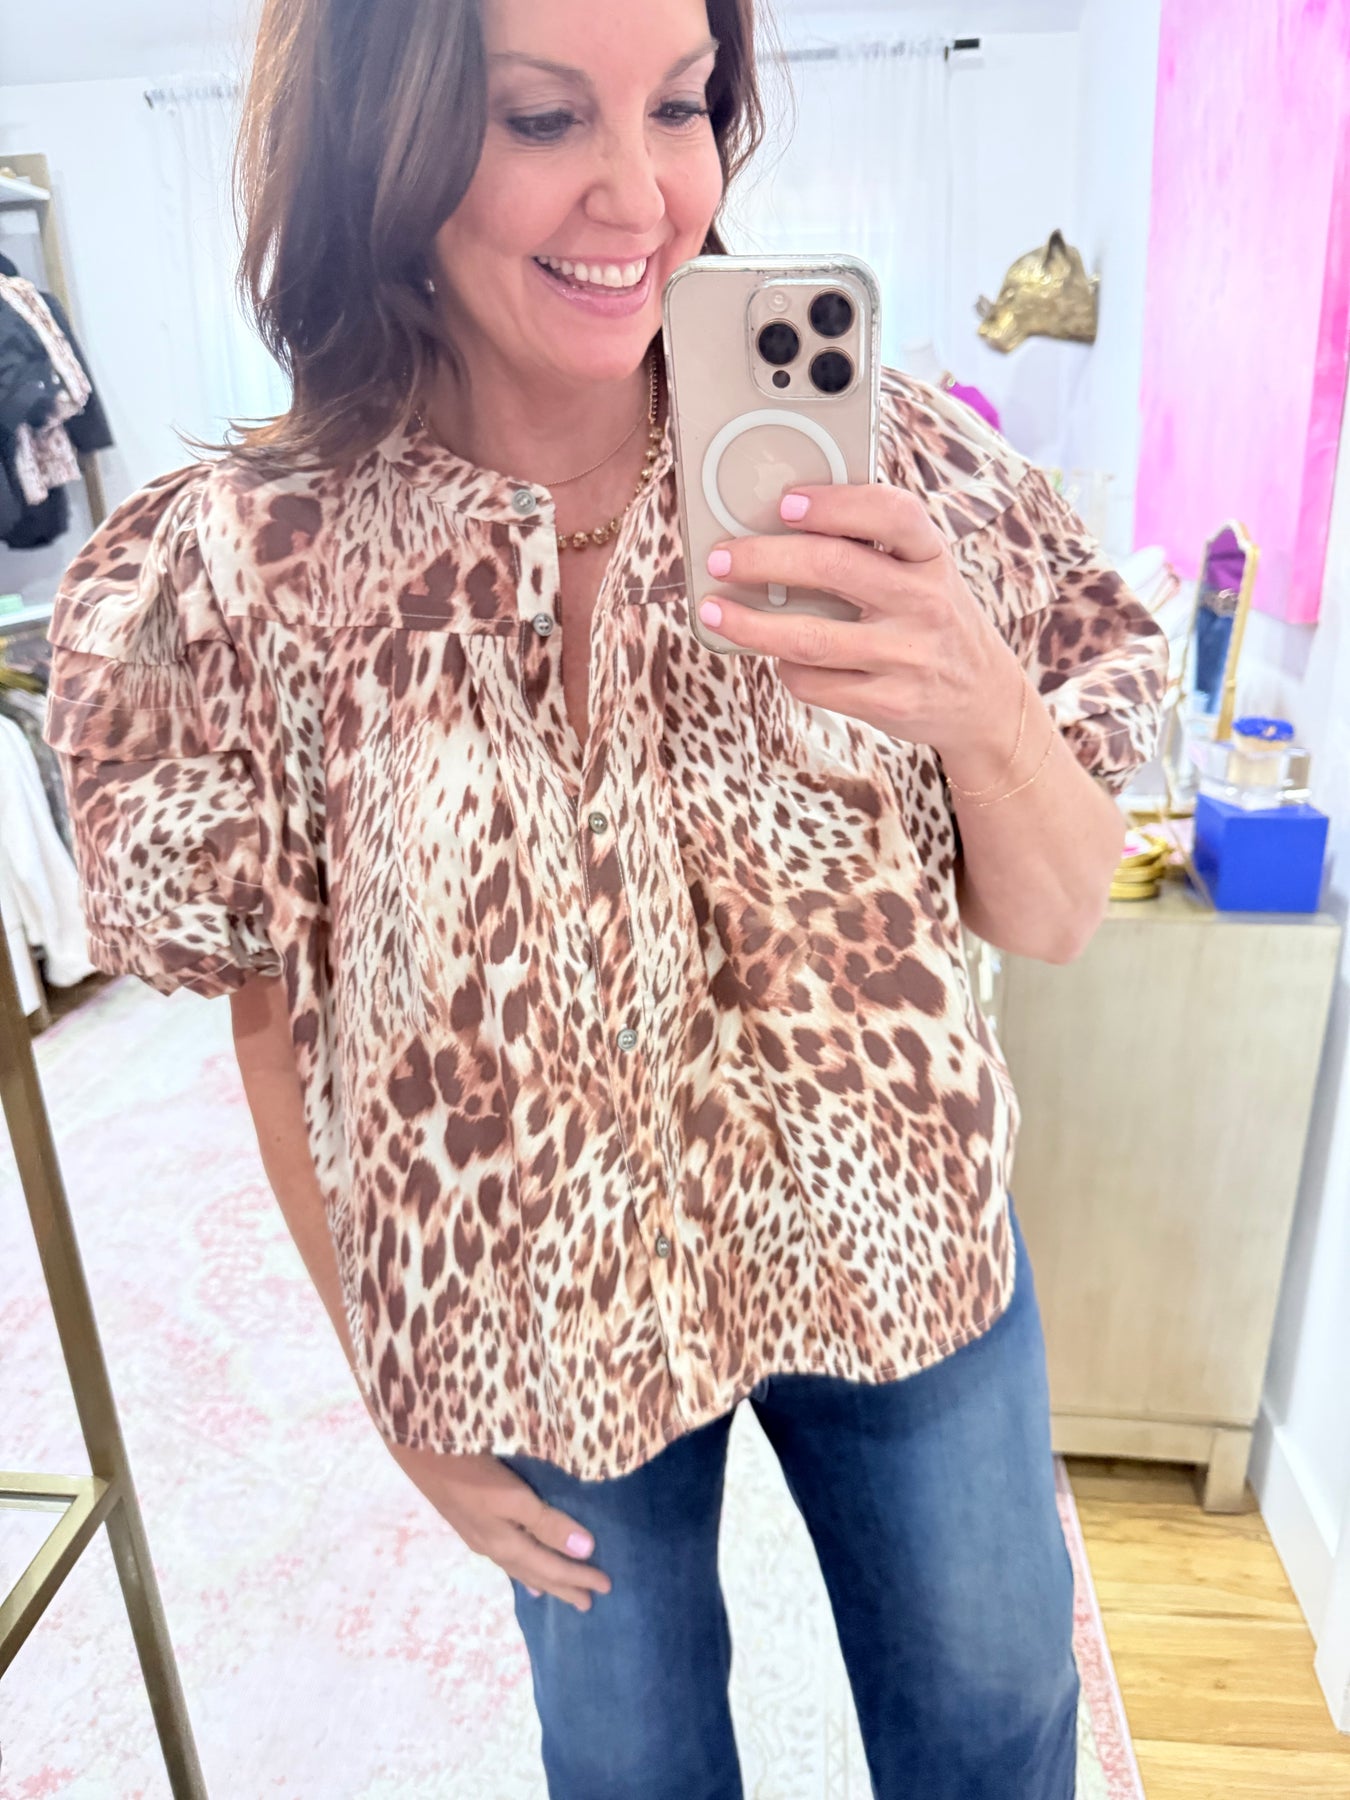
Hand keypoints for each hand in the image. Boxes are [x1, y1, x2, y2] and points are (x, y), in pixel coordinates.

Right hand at [386, 1441, 611, 1611]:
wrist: (420, 1453)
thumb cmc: (471, 1470)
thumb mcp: (513, 1496)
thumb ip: (547, 1522)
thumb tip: (584, 1550)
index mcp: (507, 1544)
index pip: (552, 1567)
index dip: (579, 1577)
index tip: (606, 1588)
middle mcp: (493, 1547)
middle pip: (535, 1572)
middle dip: (562, 1586)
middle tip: (586, 1603)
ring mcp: (479, 1536)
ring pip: (519, 1566)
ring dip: (541, 1578)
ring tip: (553, 1592)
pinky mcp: (470, 1521)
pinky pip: (504, 1555)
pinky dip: (519, 1565)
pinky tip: (516, 1559)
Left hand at [698, 484, 1026, 789]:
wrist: (984, 699)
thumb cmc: (935, 621)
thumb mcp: (925, 573)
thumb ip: (874, 549)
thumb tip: (780, 528)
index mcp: (932, 556)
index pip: (891, 514)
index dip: (834, 504)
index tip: (785, 503)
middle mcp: (925, 602)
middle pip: (831, 569)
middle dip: (763, 559)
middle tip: (721, 557)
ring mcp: (907, 656)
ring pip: (809, 637)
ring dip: (749, 623)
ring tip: (714, 608)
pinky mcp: (888, 701)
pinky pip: (814, 682)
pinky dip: (783, 667)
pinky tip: (777, 655)